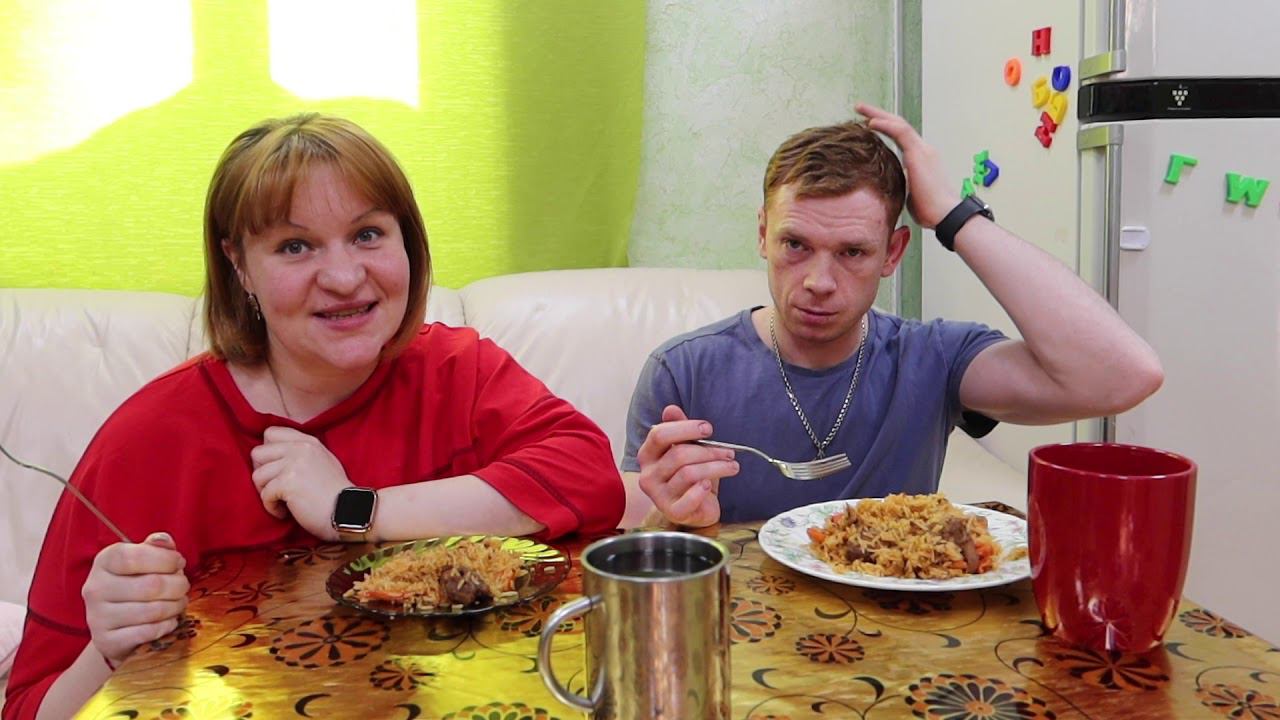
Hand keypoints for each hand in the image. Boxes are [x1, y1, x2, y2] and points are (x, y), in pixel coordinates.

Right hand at [82, 532, 188, 666]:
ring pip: (153, 610)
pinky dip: (166, 625)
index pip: (135, 556)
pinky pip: (148, 632)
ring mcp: (97, 616)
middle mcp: (95, 588)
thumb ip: (156, 548)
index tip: (179, 563)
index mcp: (104, 561)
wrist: (115, 628)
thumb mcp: (144, 562)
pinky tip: (169, 620)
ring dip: (175, 606)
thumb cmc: (136, 586)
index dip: (166, 559)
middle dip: (178, 585)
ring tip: (178, 602)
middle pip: (151, 585)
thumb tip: (163, 540)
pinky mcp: (106, 641)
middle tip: (183, 586)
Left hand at [250, 426, 351, 540]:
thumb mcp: (323, 462)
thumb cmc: (336, 494)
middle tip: (274, 488)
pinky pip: (264, 495)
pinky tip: (285, 513)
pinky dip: (271, 508)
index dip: (267, 453)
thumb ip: (301, 453)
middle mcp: (299, 448)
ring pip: (257, 475)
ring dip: (265, 493)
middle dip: (262, 473)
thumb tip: (275, 458)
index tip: (276, 470)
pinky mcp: (287, 483)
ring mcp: (293, 464)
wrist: (350, 512)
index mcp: (307, 442)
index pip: (271, 433)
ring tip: (282, 502)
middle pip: (257, 453)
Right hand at [635, 405, 739, 527]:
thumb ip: (678, 429)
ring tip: (732, 466)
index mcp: (648, 455)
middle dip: (709, 451)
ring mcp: (658, 495)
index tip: (708, 429)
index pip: (660, 435)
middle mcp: (648, 475)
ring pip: (688, 474)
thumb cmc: (689, 475)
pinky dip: (702, 490)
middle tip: (729, 452)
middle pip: (678, 454)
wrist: (694, 507)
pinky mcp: (672, 511)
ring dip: (716, 467)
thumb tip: (671, 409)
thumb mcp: (685, 448)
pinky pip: (689, 499)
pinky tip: (710, 485)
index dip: (685, 428)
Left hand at [856, 102, 958, 228]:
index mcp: (920, 159)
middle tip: (860, 108)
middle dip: (879, 115)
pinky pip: (900, 132)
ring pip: (899, 124)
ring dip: (878, 115)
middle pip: (899, 125)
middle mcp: (923, 150)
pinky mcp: (919, 153)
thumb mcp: (909, 194)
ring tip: (860, 108)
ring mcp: (922, 150)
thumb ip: (900, 185)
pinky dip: (885, 125)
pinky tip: (870, 122)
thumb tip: (887, 189)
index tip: (868, 124)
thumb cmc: (930, 211)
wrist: (944, 214)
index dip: (885, 127)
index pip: (900, 136)